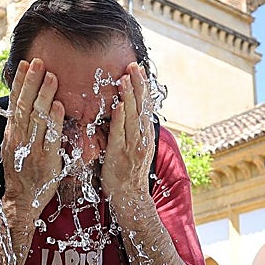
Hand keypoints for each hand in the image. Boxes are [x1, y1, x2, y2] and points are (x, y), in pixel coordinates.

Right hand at [1, 58, 64, 219]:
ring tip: (52, 77)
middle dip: (31, 83)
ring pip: (37, 119)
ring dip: (44, 96)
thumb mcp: (15, 147)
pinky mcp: (46, 160)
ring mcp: (32, 150)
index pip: (15, 103)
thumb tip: (26, 105)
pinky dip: (54, 121)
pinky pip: (50, 137)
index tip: (24, 64)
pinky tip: (58, 106)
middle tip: (39, 62)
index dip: (19, 83)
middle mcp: (19, 139)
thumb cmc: (22, 173)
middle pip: (24, 106)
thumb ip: (22, 128)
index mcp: (12, 134)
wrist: (21, 201)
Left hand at [98, 62, 155, 209]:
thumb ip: (132, 131)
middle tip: (133, 65)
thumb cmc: (127, 173)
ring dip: (129, 96)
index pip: (145, 105)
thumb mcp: (134, 148)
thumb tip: (127, 112)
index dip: (142, 87)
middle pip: (141, 107)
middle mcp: (142, 138)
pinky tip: (119, 105)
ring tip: (125, 78)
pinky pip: (120, 134)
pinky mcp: (119, 155)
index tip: (138, 70)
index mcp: (145, 135)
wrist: (129, 198)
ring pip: (133, 117)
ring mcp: (132, 146)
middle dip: (138, 85)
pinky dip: (121, 118)